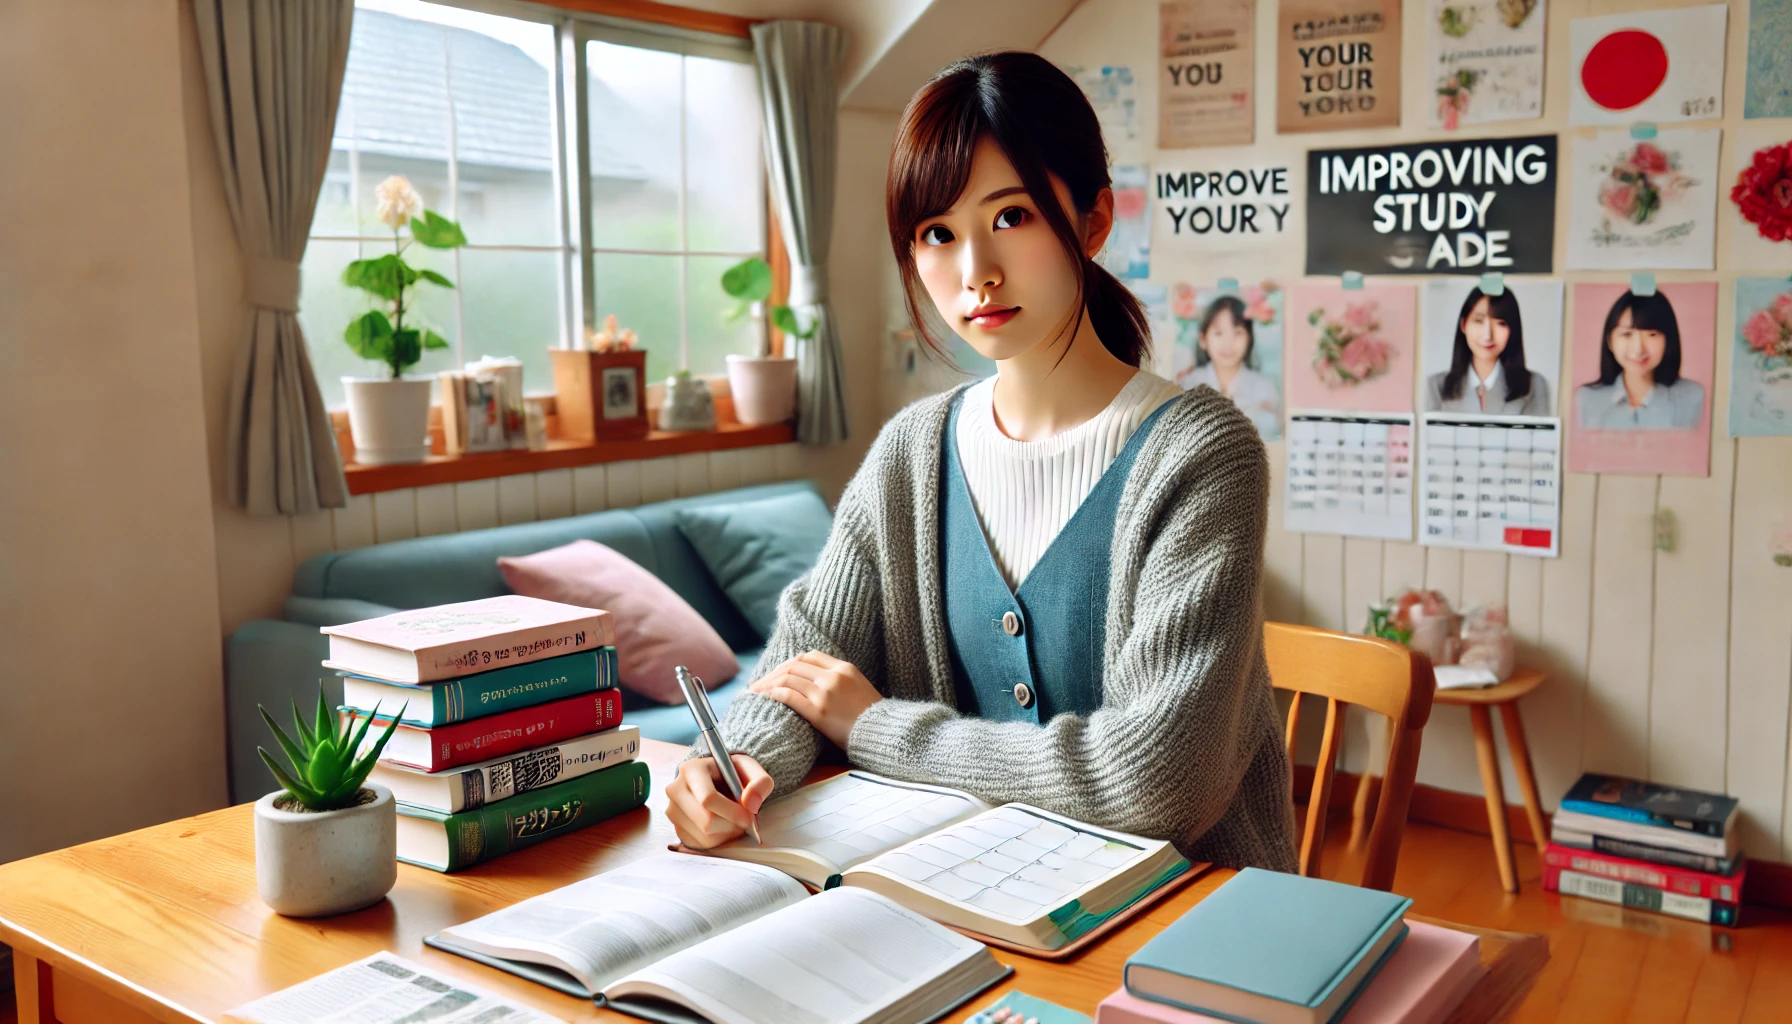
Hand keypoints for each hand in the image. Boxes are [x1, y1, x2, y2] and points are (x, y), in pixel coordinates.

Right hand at [664, 754, 771, 849]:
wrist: (714, 778)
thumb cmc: (731, 773)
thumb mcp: (750, 768)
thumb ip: (760, 781)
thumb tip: (751, 805)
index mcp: (691, 769)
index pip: (708, 799)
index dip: (732, 812)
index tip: (749, 816)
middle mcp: (676, 790)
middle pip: (706, 822)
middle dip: (732, 825)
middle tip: (745, 819)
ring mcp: (673, 811)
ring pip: (705, 836)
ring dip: (727, 833)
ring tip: (733, 820)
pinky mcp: (676, 828)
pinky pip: (700, 844)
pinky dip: (718, 840)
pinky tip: (723, 826)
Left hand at [748, 650, 881, 748]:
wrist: (883, 733)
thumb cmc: (871, 716)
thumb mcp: (860, 687)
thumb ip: (839, 680)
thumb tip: (816, 680)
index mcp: (844, 668)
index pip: (810, 656)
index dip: (790, 662)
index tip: (779, 671)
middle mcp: (833, 676)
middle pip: (795, 664)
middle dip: (774, 672)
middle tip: (761, 682)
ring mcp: (825, 693)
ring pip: (788, 678)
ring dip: (769, 683)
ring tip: (757, 691)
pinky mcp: (819, 711)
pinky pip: (789, 696)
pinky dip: (774, 693)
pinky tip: (766, 697)